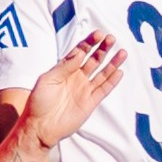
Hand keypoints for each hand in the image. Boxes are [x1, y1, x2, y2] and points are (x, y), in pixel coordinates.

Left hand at [19, 31, 124, 147]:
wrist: (40, 127)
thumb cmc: (38, 102)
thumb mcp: (47, 79)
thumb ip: (64, 66)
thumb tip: (80, 53)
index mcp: (64, 70)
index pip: (80, 52)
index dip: (89, 42)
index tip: (98, 34)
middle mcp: (76, 78)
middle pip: (94, 60)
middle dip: (103, 48)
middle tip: (111, 38)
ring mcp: (84, 90)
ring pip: (102, 73)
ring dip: (112, 63)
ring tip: (122, 52)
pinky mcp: (90, 103)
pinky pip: (104, 90)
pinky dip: (112, 81)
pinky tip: (119, 71)